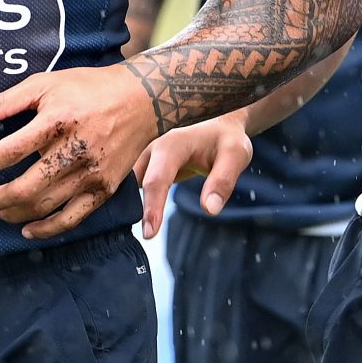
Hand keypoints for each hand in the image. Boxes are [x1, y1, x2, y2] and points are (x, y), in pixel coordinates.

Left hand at [0, 65, 158, 239]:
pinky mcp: (104, 188)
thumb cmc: (90, 88)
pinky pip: (71, 219)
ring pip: (44, 206)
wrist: (143, 100)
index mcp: (58, 120)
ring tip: (1, 208)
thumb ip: (7, 101)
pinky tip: (28, 228)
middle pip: (25, 188)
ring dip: (14, 213)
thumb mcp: (47, 83)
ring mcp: (92, 173)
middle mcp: (75, 150)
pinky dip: (45, 229)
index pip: (10, 151)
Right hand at [138, 113, 254, 236]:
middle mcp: (151, 148)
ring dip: (125, 206)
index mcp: (172, 144)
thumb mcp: (236, 155)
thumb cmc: (227, 140)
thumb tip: (209, 210)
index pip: (157, 180)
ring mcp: (145, 157)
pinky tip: (128, 219)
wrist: (219, 126)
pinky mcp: (144, 167)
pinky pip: (129, 187)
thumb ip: (223, 181)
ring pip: (126, 186)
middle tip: (139, 235)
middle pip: (134, 184)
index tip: (150, 234)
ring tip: (128, 229)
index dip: (152, 208)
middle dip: (130, 209)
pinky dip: (128, 202)